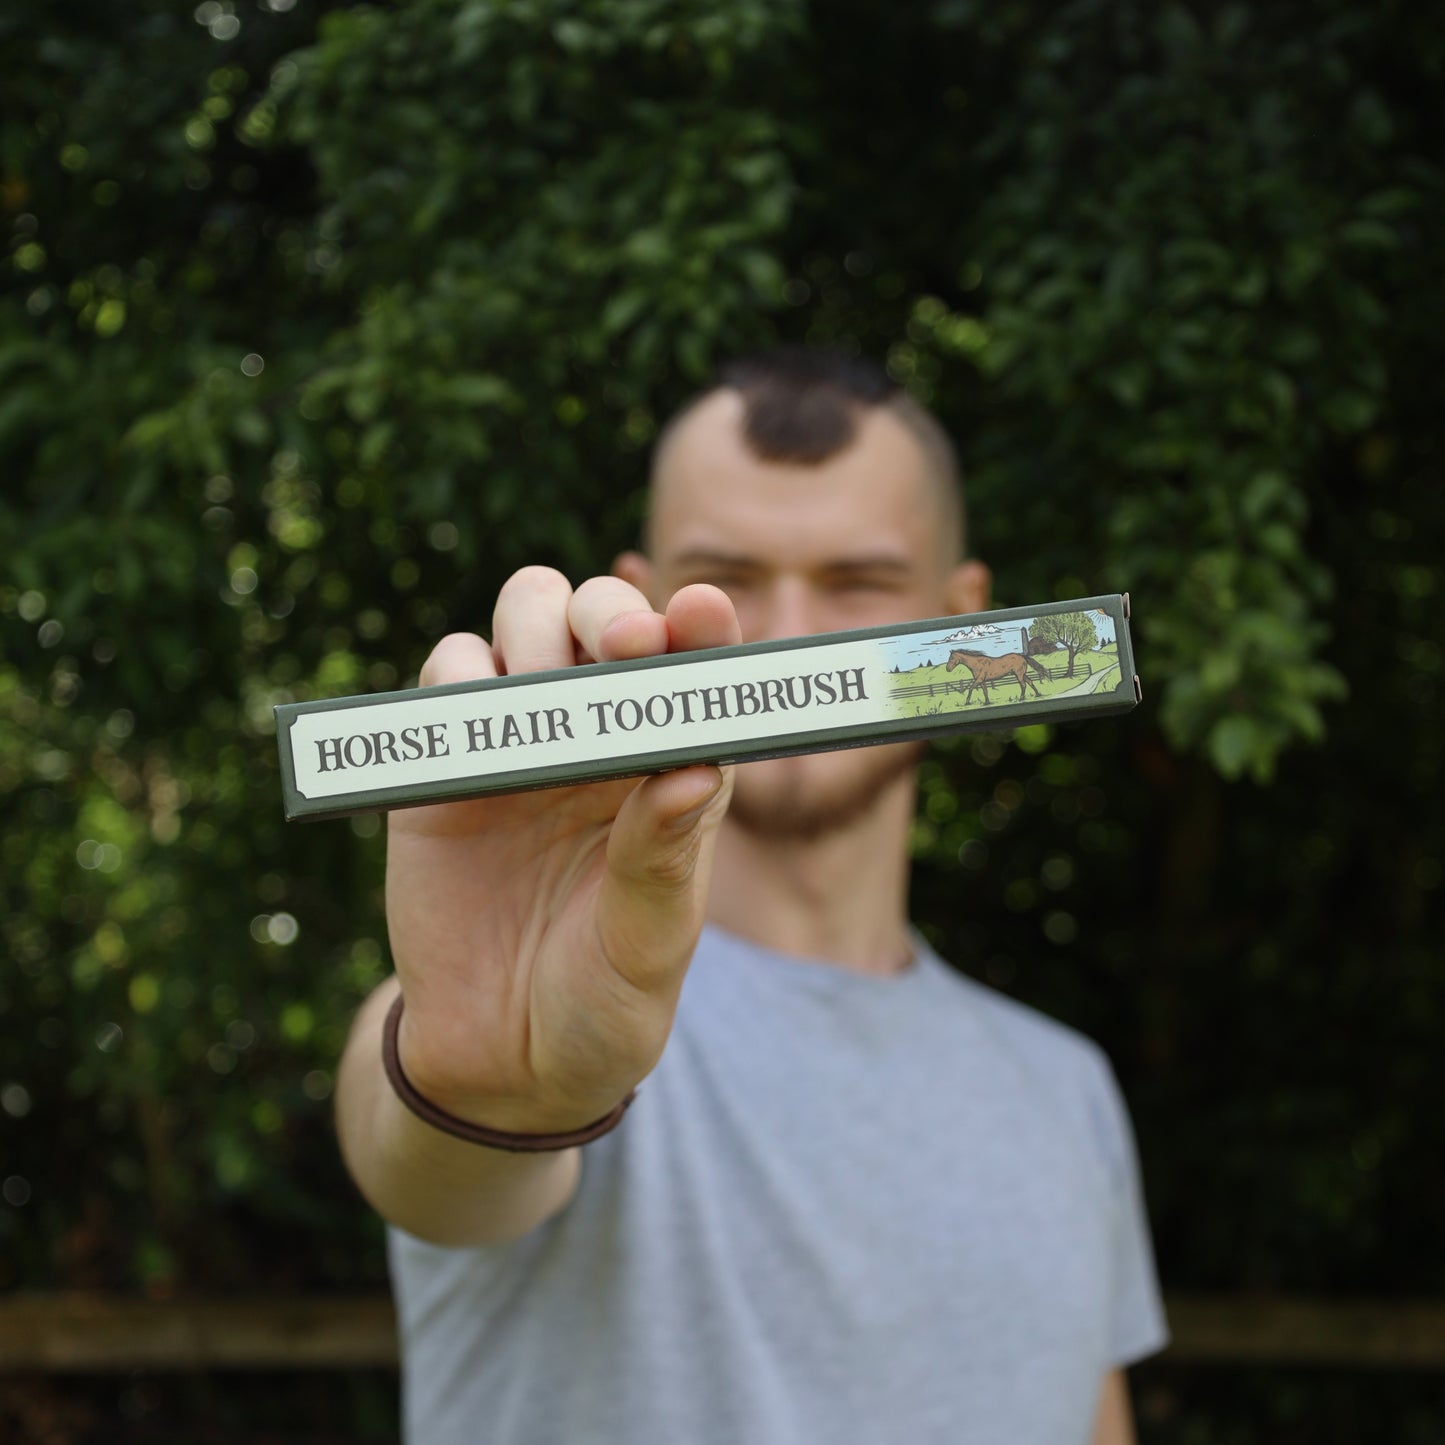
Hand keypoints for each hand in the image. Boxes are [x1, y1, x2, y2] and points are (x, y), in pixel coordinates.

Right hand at [384, 566, 738, 1134]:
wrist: (499, 1062)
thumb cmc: (603, 1003)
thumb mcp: (647, 947)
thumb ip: (662, 862)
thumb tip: (692, 771)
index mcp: (670, 768)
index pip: (693, 669)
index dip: (700, 627)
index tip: (702, 614)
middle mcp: (601, 739)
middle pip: (604, 616)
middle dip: (612, 612)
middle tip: (622, 646)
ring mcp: (523, 740)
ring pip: (527, 616)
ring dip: (535, 630)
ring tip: (541, 697)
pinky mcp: (447, 762)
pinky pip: (447, 675)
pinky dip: (458, 675)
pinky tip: (478, 726)